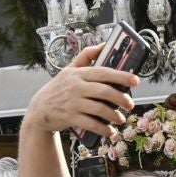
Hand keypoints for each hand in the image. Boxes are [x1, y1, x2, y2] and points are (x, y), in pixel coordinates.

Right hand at [23, 43, 137, 138]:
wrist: (40, 109)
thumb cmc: (59, 87)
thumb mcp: (69, 69)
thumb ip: (86, 56)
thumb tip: (104, 45)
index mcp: (78, 73)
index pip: (103, 72)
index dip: (121, 76)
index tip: (135, 80)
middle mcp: (75, 87)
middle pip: (104, 91)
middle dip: (121, 98)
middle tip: (130, 104)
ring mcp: (72, 103)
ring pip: (99, 109)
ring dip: (114, 116)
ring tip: (121, 119)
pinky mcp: (69, 117)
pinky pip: (91, 124)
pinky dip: (103, 129)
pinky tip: (110, 131)